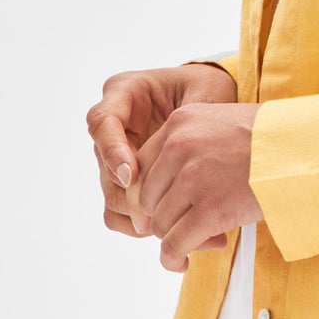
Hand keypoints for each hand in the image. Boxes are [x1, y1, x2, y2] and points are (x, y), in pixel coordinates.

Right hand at [86, 63, 239, 242]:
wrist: (215, 100)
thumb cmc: (209, 88)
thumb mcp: (206, 92)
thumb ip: (187, 122)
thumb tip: (172, 164)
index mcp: (124, 92)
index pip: (102, 122)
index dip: (112, 151)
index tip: (131, 175)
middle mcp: (114, 124)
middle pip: (104, 166)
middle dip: (129, 195)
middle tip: (154, 217)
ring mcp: (116, 154)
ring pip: (111, 193)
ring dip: (137, 215)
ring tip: (172, 227)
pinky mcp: (126, 179)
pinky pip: (119, 210)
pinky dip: (139, 224)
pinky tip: (170, 230)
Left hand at [126, 100, 263, 271]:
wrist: (306, 149)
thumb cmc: (273, 137)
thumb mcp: (223, 121)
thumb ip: (192, 142)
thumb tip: (172, 180)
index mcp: (180, 122)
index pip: (141, 167)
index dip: (150, 193)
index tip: (162, 208)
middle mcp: (178, 147)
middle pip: (147, 197)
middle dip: (162, 217)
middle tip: (183, 226)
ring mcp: (193, 179)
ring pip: (160, 224)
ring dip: (174, 238)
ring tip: (196, 241)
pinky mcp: (210, 210)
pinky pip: (174, 244)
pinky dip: (172, 259)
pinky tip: (180, 264)